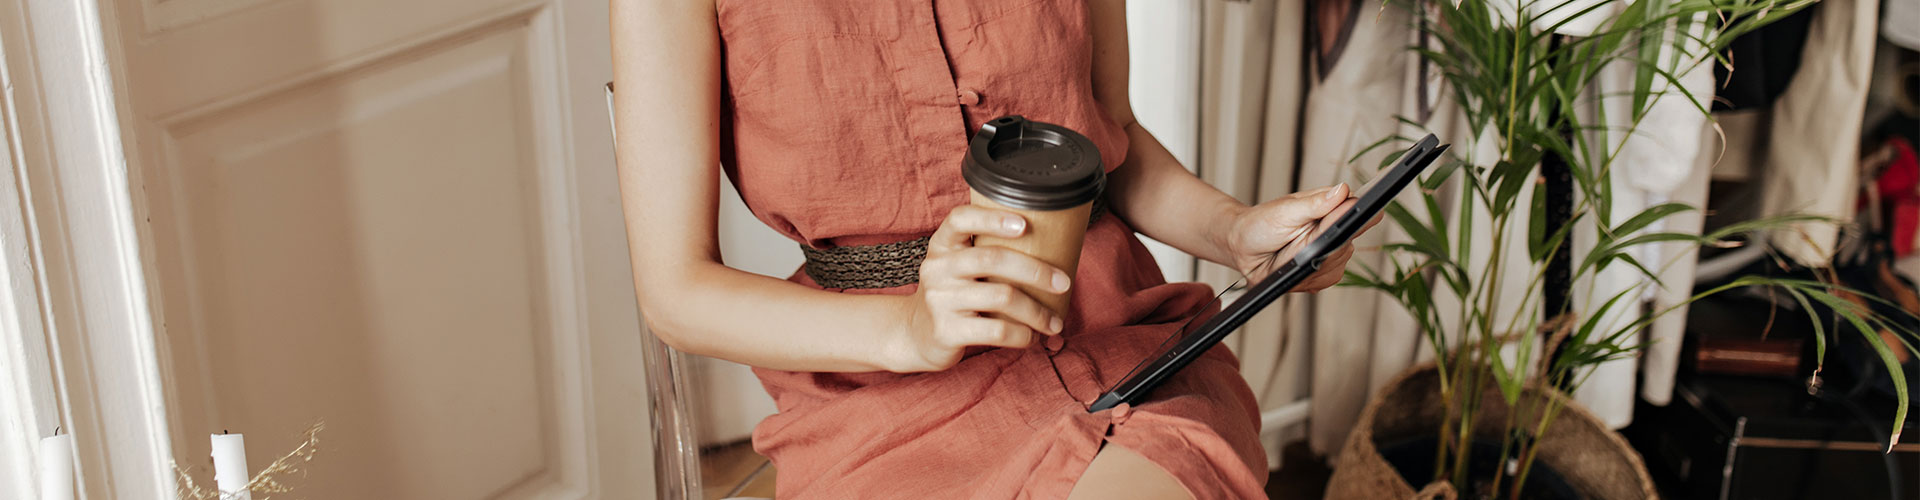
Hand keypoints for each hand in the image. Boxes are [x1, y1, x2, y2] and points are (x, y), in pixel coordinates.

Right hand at [887, 205, 1069, 371]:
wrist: (915, 335)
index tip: (1024, 224)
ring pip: (1003, 296)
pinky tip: (1031, 337)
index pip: (960, 219)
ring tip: (1053, 322)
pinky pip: (997, 330)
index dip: (992, 218)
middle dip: (1036, 270)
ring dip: (1037, 312)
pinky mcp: (946, 331)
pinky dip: (1022, 335)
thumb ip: (986, 254)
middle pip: (992, 258)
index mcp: (942, 246)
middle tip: (1063, 283)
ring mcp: (939, 300)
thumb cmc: (952, 296)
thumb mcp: (957, 267)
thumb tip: (1052, 249)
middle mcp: (936, 268)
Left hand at [1220, 184, 1379, 291]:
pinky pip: (1326, 280)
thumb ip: (1316, 203)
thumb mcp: (1287, 209)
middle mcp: (1335, 233)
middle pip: (1347, 243)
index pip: (1359, 212)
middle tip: (1303, 238)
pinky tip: (1295, 268)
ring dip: (1314, 261)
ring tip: (1292, 252)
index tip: (1363, 214)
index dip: (1364, 215)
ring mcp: (1330, 256)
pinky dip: (1310, 276)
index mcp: (1331, 211)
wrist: (1242, 246)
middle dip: (1325, 243)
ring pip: (1337, 264)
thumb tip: (1343, 191)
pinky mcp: (1322, 276)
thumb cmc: (1263, 223)